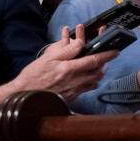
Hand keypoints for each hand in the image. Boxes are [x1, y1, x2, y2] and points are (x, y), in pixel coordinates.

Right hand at [0, 26, 116, 105]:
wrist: (24, 95)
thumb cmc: (33, 75)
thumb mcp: (48, 58)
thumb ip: (67, 50)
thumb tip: (81, 43)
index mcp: (69, 69)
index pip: (93, 60)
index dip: (107, 55)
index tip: (116, 50)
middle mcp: (74, 81)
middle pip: (98, 72)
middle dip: (105, 64)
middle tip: (107, 57)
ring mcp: (73, 91)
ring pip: (94, 81)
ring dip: (99, 72)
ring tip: (98, 65)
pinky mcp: (71, 97)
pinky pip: (87, 89)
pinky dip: (91, 82)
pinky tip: (87, 77)